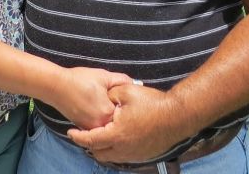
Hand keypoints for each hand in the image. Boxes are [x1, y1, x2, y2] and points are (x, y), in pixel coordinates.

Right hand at [49, 68, 132, 129]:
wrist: (56, 86)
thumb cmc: (80, 79)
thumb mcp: (104, 75)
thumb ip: (122, 80)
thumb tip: (135, 84)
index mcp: (108, 112)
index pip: (125, 111)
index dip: (123, 101)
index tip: (117, 93)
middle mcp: (100, 125)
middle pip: (116, 119)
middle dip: (116, 109)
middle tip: (106, 95)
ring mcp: (90, 128)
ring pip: (106, 124)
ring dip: (107, 115)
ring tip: (97, 99)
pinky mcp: (83, 128)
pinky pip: (96, 126)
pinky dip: (98, 117)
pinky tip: (92, 104)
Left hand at [67, 84, 189, 163]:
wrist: (177, 116)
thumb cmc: (152, 103)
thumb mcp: (126, 91)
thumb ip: (109, 95)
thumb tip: (101, 99)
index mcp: (116, 135)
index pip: (90, 140)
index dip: (78, 136)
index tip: (70, 132)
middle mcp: (123, 149)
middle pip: (98, 153)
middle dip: (89, 144)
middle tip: (85, 133)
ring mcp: (134, 154)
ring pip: (111, 157)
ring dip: (102, 148)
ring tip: (100, 135)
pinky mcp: (143, 155)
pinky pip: (123, 156)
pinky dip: (116, 150)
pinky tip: (117, 137)